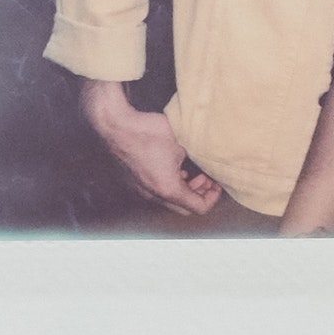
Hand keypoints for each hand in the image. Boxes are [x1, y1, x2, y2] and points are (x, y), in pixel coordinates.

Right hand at [83, 78, 223, 217]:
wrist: (116, 125)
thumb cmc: (149, 132)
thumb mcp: (183, 143)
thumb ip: (197, 157)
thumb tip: (208, 159)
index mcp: (168, 189)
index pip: (198, 207)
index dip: (212, 197)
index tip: (216, 184)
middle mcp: (153, 195)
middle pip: (184, 208)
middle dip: (199, 195)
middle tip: (208, 181)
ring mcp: (141, 190)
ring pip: (169, 201)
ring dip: (184, 191)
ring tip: (194, 174)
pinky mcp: (133, 182)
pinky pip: (156, 192)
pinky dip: (170, 186)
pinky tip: (174, 169)